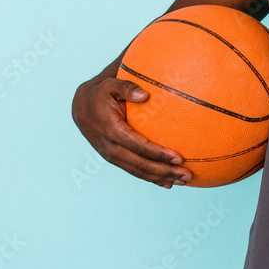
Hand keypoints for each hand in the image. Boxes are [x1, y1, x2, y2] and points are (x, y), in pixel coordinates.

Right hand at [71, 75, 192, 188]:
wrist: (81, 107)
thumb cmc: (101, 93)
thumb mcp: (110, 85)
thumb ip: (126, 87)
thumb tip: (145, 94)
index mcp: (112, 131)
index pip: (139, 147)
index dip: (159, 154)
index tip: (179, 157)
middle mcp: (111, 148)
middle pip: (141, 165)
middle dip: (165, 171)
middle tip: (187, 175)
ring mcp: (111, 156)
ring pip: (138, 172)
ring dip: (161, 178)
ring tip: (182, 181)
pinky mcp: (114, 159)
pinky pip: (134, 171)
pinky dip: (151, 179)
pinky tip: (167, 183)